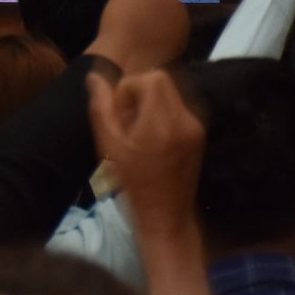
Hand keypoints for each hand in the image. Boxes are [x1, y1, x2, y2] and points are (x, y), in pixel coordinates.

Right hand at [88, 0, 188, 75]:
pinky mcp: (184, 29)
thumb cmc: (113, 26)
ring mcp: (178, 10)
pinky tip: (160, 39)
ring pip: (175, 8)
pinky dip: (172, 31)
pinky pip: (179, 26)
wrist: (123, 52)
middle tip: (148, 13)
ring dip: (168, 14)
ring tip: (155, 29)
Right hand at [88, 69, 203, 233]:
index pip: (149, 78)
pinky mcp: (199, 134)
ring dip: (151, 102)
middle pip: (161, 80)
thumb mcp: (110, 147)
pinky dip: (163, 113)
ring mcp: (195, 126)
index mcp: (161, 121)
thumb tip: (95, 77)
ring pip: (170, 92)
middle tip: (127, 120)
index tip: (120, 115)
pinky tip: (153, 138)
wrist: (167, 217)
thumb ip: (102, 108)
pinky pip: (178, 107)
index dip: (128, 90)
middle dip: (139, 92)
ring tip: (139, 130)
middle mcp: (184, 119)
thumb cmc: (134, 185)